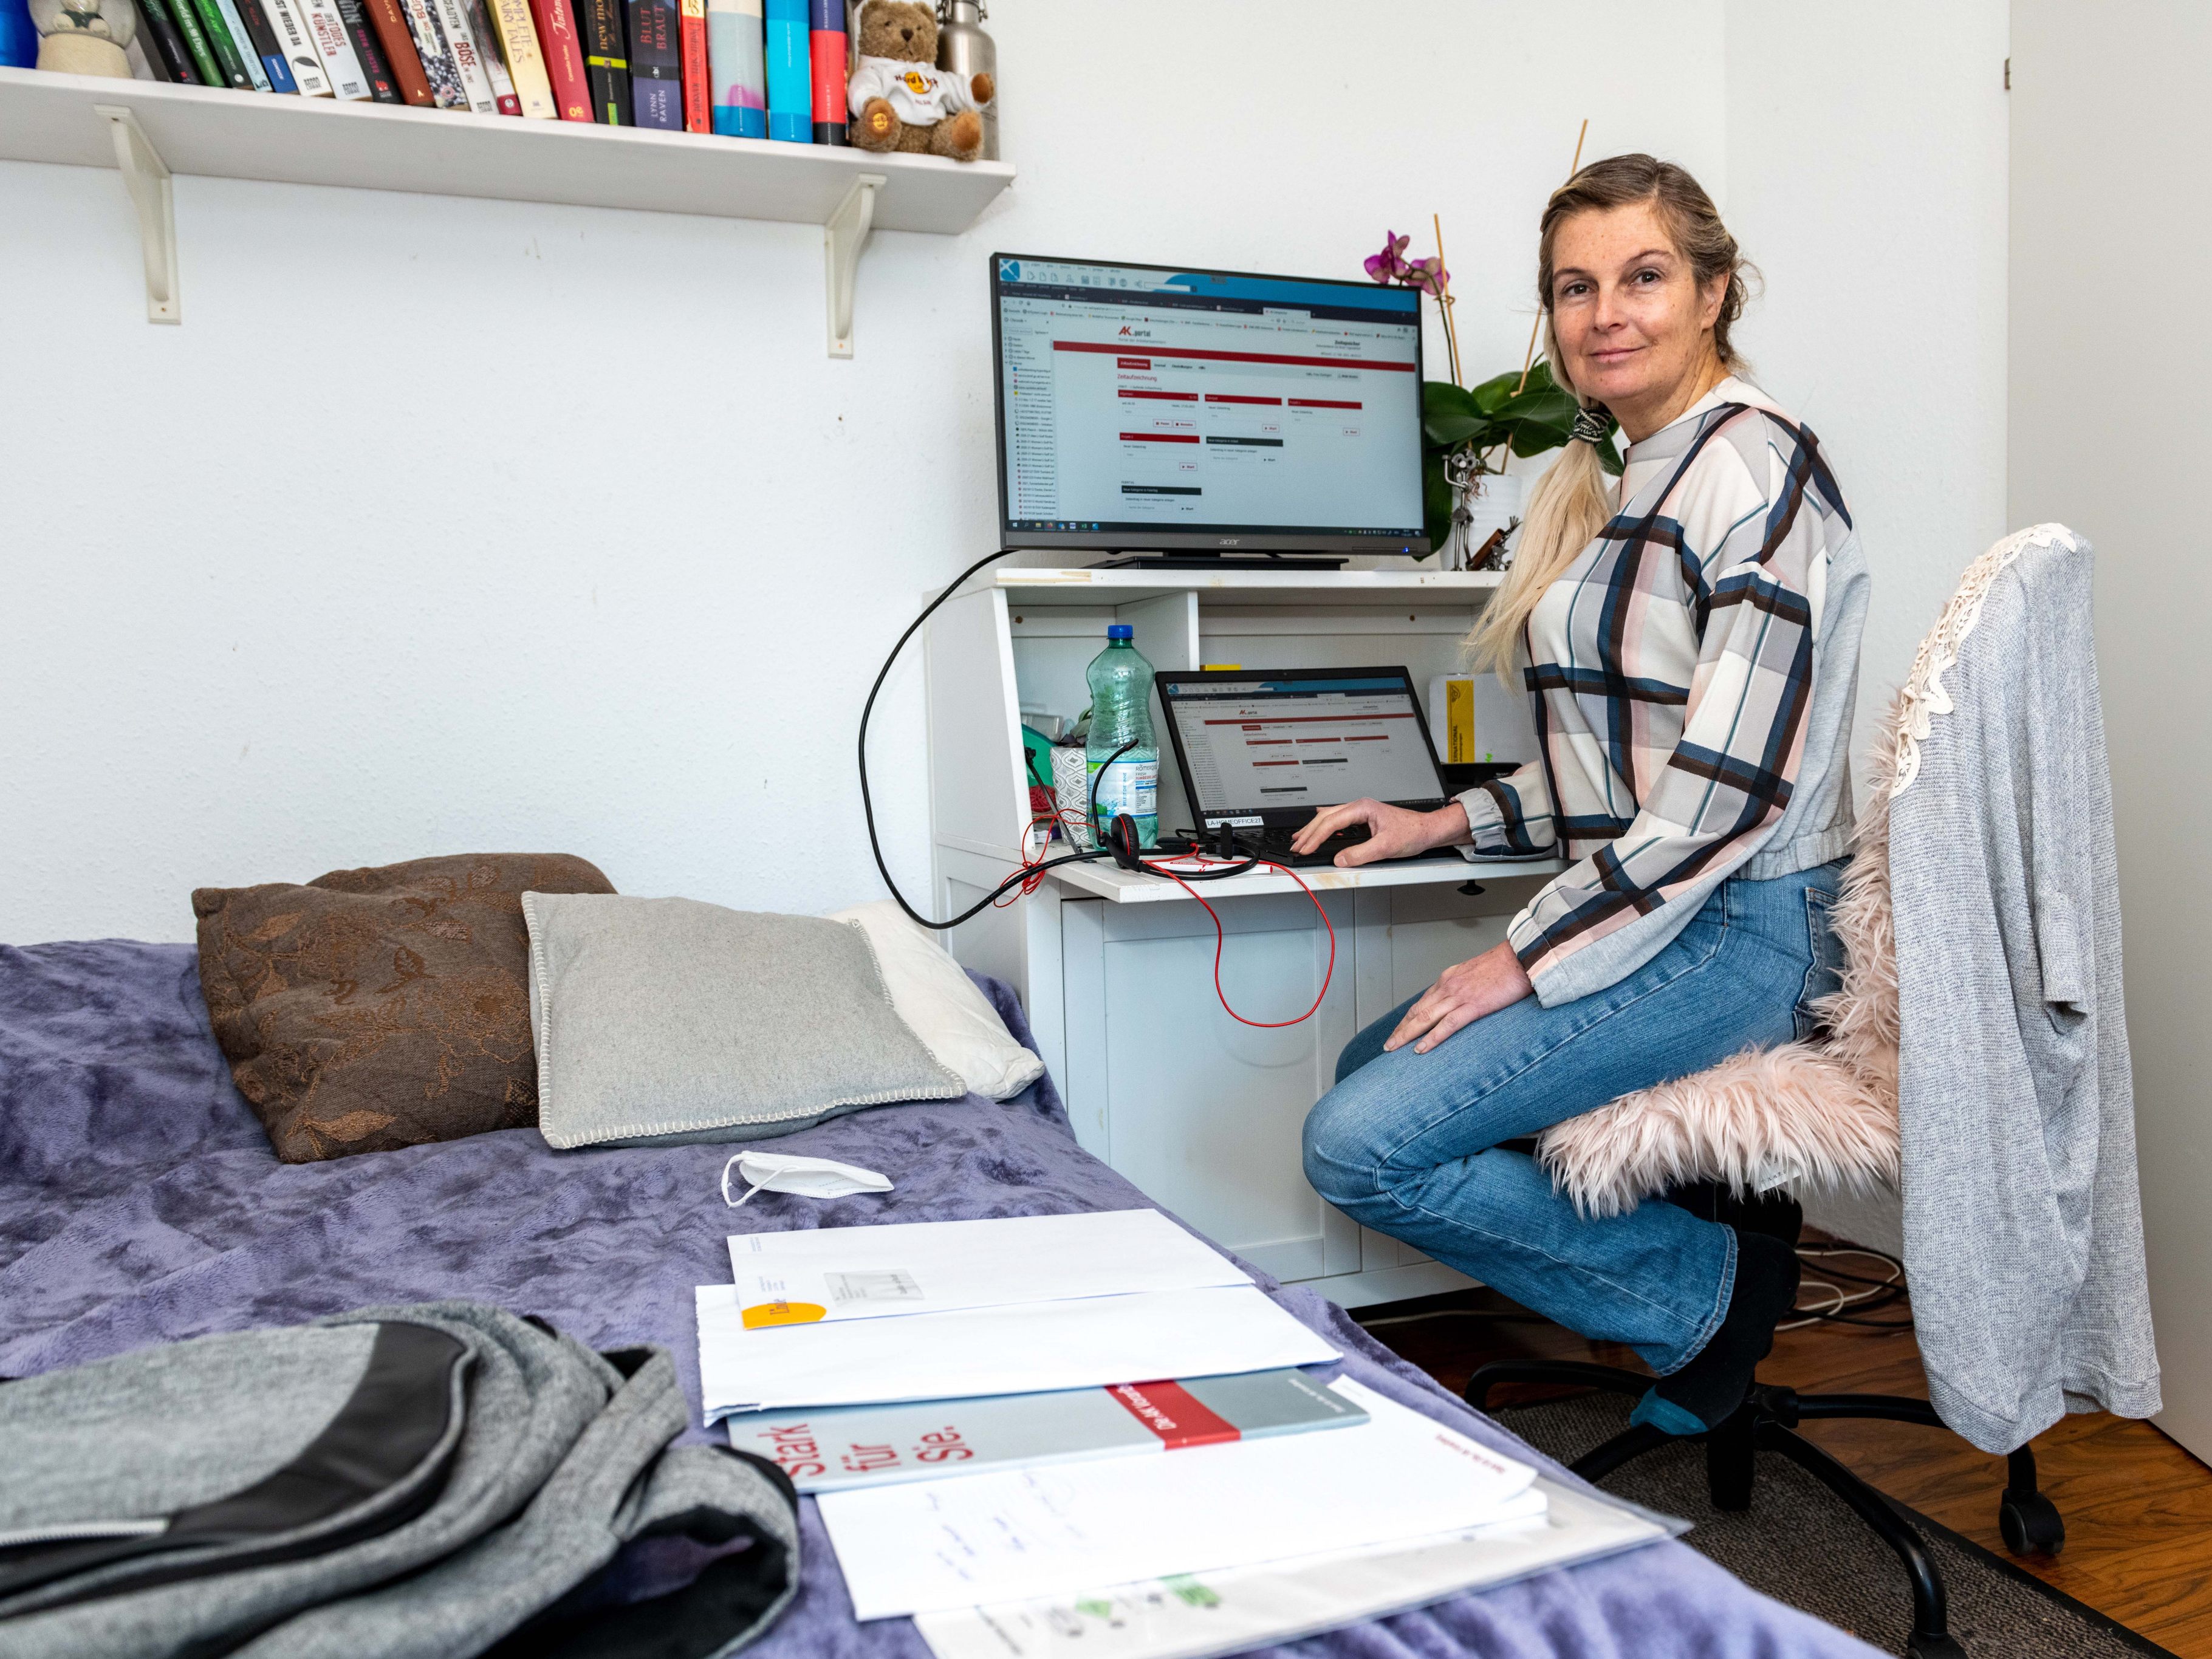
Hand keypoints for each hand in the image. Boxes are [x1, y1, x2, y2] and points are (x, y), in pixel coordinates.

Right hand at [1288, 799, 1468, 866]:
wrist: (1428, 830)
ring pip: (1329, 817)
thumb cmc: (1413, 832)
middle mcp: (1360, 807)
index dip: (1315, 837)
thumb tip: (1340, 860)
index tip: (1305, 849)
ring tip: (1300, 839)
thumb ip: (1361, 854)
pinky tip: (1318, 829)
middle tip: (1296, 846)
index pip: (1331, 822)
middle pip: (1325, 817)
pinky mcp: (1363, 819)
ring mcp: (1361, 812)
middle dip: (1308, 832)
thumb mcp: (1386, 846)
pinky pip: (1337, 820)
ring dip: (1314, 829)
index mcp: (1363, 808)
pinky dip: (1324, 827)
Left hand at [1386, 942, 1533, 1053]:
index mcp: (1449, 979)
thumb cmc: (1504, 966)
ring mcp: (1459, 996)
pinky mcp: (1473, 1005)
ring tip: (1393, 1049)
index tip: (1399, 1031)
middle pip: (1417, 1011)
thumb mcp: (1476, 974)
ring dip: (1407, 1035)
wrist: (1521, 956)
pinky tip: (1420, 1049)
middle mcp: (1448, 986)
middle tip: (1388, 1045)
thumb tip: (1460, 1000)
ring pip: (1425, 1018)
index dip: (1408, 1019)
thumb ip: (1465, 986)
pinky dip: (1431, 1038)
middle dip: (1400, 1030)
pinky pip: (1447, 1025)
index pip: (1422, 1002)